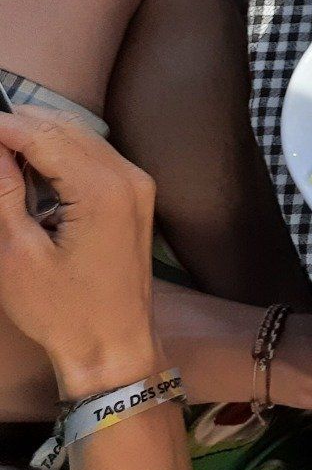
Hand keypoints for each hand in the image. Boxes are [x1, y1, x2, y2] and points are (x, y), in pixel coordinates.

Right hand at [0, 107, 160, 399]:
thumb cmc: (63, 310)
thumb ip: (4, 192)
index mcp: (102, 191)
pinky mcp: (137, 197)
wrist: (114, 345)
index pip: (45, 137)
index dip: (5, 126)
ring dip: (40, 135)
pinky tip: (29, 162)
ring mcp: (139, 186)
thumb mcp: (18, 253)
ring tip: (1, 146)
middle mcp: (129, 178)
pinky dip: (62, 152)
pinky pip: (96, 158)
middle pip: (67, 130)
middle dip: (21, 124)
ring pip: (83, 138)